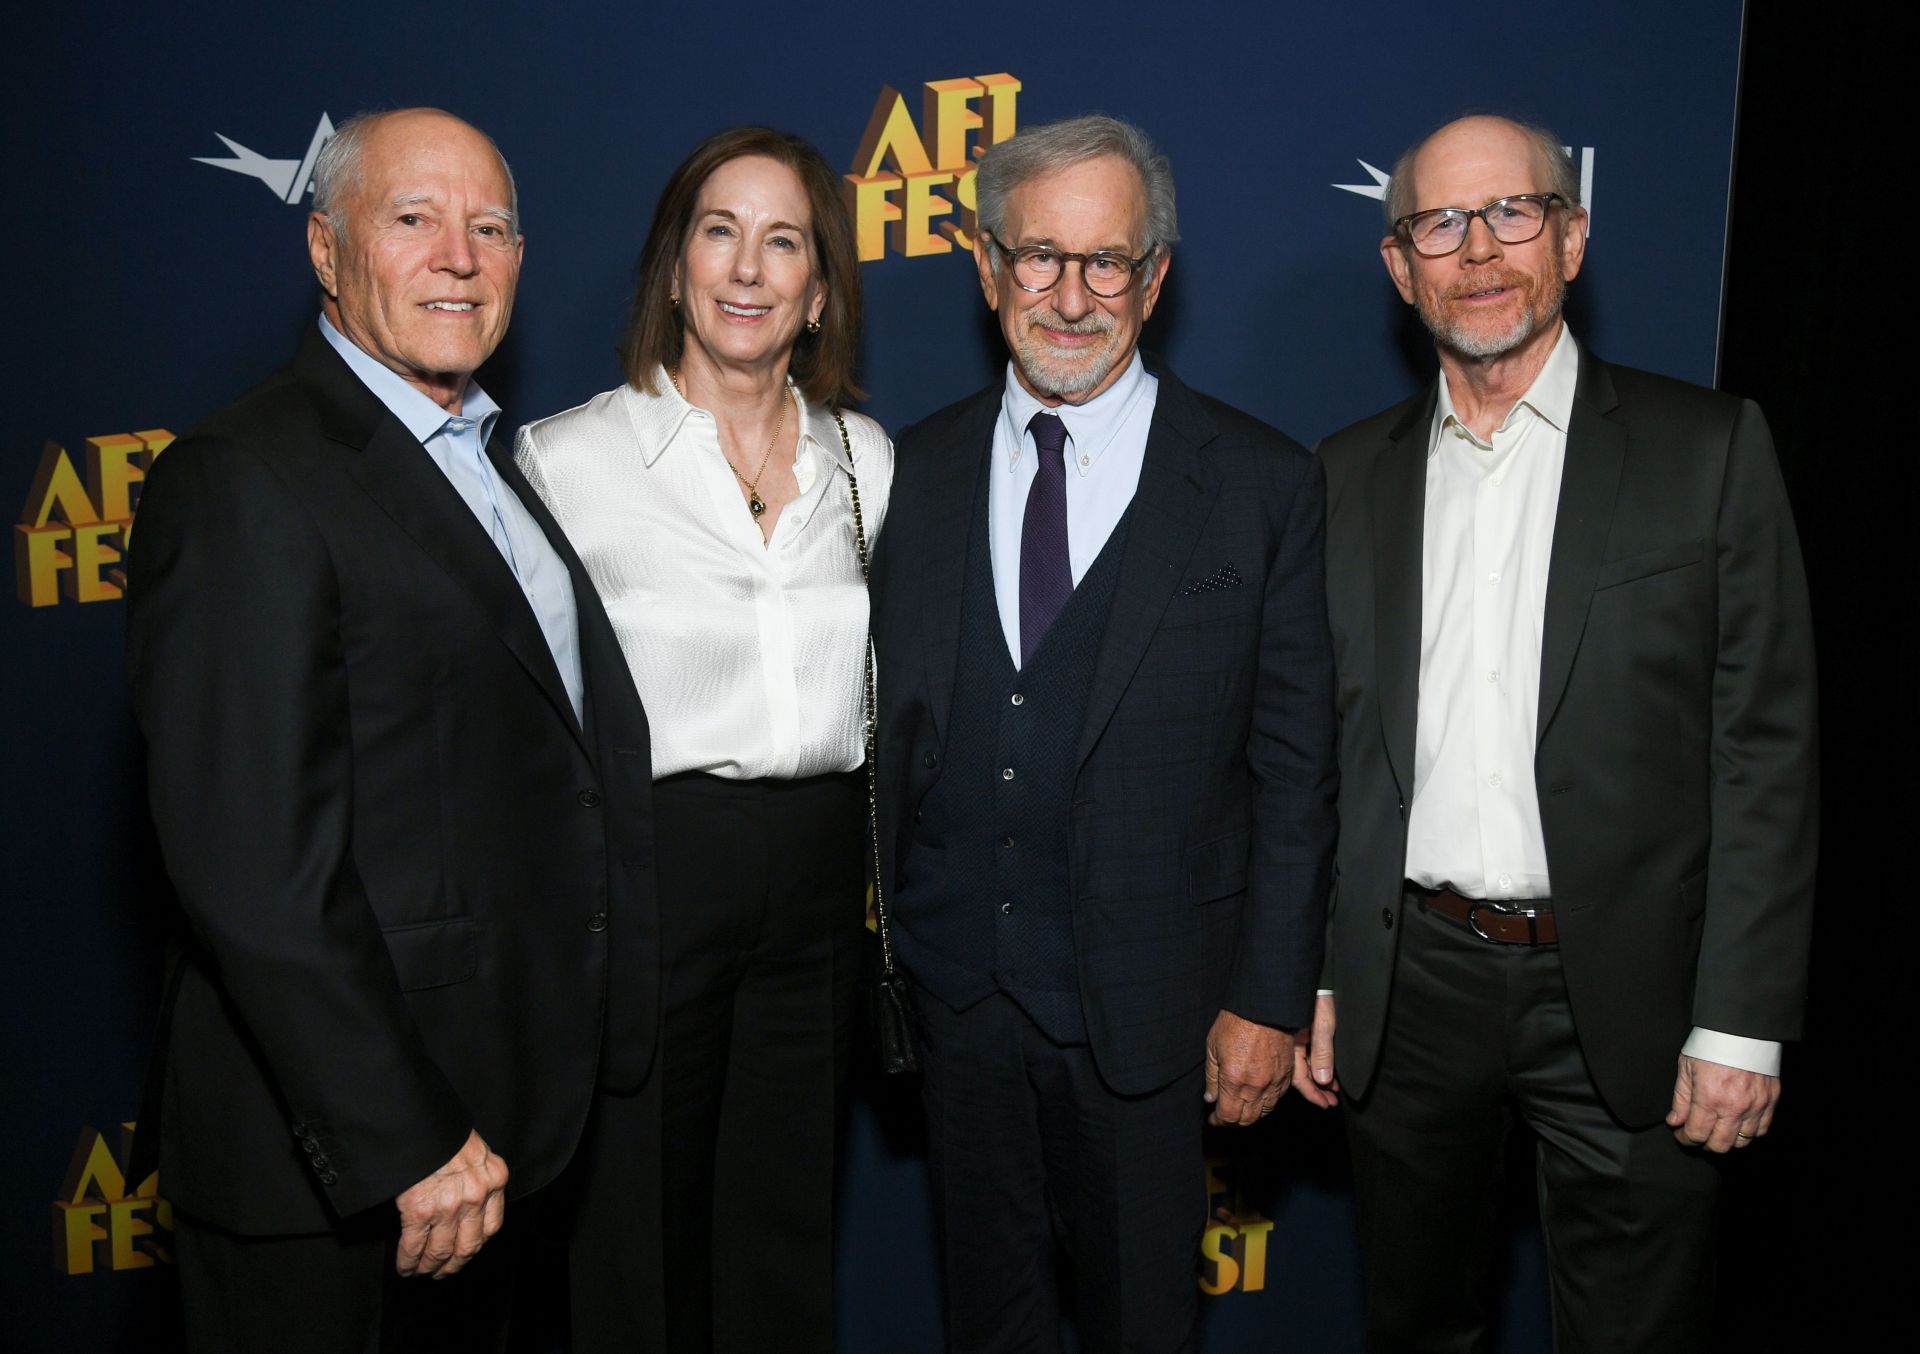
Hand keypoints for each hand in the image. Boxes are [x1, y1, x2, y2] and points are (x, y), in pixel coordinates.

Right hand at [394, 1130, 508, 1277]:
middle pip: (468, 1246)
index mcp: (494, 1179)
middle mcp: (476, 1196)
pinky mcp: (420, 1210)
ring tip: (421, 1272)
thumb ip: (477, 1177)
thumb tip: (466, 1206)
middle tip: (442, 1272)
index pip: (492, 1226)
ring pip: (441, 1251)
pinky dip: (408, 1262)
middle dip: (453, 1264)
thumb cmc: (444, 1132)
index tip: (465, 1253)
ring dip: (429, 1267)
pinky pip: (415, 1246)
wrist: (420, 1119)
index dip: (476, 1246)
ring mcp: (448, 1205)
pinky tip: (405, 1267)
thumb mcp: (476, 1150)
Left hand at [1204, 1010, 1296, 1125]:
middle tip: (1226, 1115)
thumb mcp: (1212, 1048)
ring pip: (1264, 1111)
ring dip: (1251, 1114)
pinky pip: (1278, 1098)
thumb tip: (1211, 1098)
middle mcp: (1256, 1086)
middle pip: (1247, 1119)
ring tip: (1241, 1106)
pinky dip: (1267, 1102)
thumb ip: (1211, 1077)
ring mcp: (1274, 1082)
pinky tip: (1258, 1095)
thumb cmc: (1235, 1023)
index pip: (1227, 1116)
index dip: (1219, 1121)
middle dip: (1234, 1121)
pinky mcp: (1287, 1075)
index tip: (1214, 1118)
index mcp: (1234, 1081)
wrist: (1264, 1007)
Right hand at [1290, 993, 1339, 1108]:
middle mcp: (1290, 1042)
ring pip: (1303, 1064)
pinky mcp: (1299, 1029)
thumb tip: (1323, 1079)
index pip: (1299, 1077)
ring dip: (1318, 1078)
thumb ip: (1323, 1052)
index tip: (1325, 1104)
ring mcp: (1294, 1036)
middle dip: (1316, 1089)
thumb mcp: (1323, 1024)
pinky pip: (1305, 1053)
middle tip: (1331, 1101)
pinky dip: (1317, 1064)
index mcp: (1292, 1042)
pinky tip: (1326, 1071)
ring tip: (1332, 1090)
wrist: (1303, 971)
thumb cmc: (1315, 993)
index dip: (1312, 1093)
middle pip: (1300, 1073)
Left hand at [1666, 1055, 1779, 1152]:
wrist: (1741, 1028)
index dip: (1686, 1139)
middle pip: (1720, 1145)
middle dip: (1705, 1144)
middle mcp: (1734, 1106)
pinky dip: (1749, 1132)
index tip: (1682, 1135)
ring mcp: (1755, 1105)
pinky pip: (1762, 1129)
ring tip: (1718, 1130)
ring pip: (1743, 1141)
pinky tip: (1738, 1124)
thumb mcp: (1686, 1068)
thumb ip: (1680, 1099)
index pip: (1697, 1134)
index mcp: (1709, 1097)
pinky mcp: (1771, 1100)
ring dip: (1728, 1140)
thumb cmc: (1711, 1044)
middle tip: (1698, 1135)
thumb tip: (1675, 1122)